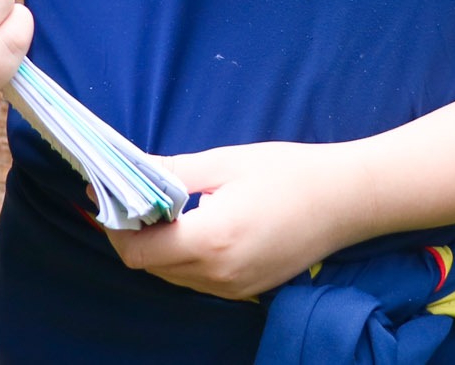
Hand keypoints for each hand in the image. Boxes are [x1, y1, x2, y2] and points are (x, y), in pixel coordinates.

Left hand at [104, 141, 372, 300]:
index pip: (138, 250)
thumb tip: (128, 172)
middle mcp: (219, 274)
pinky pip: (196, 280)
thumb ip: (173, 173)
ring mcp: (233, 289)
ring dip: (157, 247)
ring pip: (171, 276)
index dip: (116, 226)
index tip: (107, 196)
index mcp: (212, 239)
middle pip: (150, 266)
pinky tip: (191, 226)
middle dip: (132, 234)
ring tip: (159, 208)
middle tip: (127, 196)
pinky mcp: (245, 291)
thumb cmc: (290, 172)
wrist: (348, 200)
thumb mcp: (226, 162)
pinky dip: (182, 257)